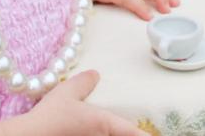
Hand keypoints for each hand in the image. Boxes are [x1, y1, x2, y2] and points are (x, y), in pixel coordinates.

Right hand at [18, 70, 145, 135]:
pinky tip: (88, 132)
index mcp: (103, 124)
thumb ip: (85, 82)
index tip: (155, 134)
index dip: (146, 135)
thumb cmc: (49, 116)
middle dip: (128, 134)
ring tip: (112, 130)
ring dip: (112, 135)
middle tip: (141, 130)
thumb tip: (95, 75)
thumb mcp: (68, 91)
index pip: (132, 132)